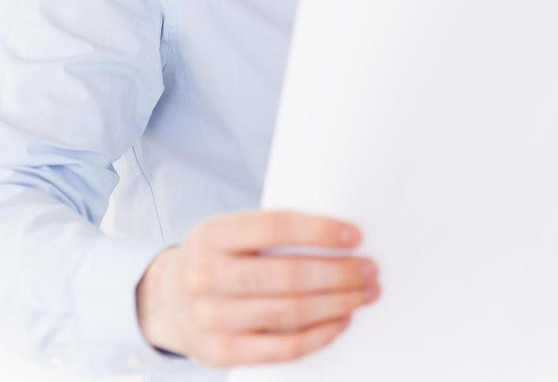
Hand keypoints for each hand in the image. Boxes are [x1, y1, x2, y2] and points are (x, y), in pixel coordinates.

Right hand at [135, 209, 380, 366]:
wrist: (165, 299)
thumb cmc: (217, 257)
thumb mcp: (228, 232)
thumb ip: (269, 232)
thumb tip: (337, 235)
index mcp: (212, 234)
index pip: (274, 226)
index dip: (318, 231)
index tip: (355, 235)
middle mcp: (206, 275)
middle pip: (287, 276)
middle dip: (338, 274)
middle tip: (371, 269)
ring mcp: (210, 318)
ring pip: (288, 314)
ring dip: (337, 304)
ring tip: (364, 293)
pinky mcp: (220, 353)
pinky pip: (281, 348)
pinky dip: (318, 335)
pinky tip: (341, 321)